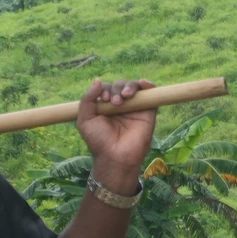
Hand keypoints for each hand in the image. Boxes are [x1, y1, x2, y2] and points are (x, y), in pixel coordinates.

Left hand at [76, 79, 155, 195]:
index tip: (104, 99)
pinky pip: (150, 94)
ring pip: (134, 87)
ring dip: (129, 86)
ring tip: (125, 96)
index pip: (107, 88)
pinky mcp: (148, 112)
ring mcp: (135, 108)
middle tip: (114, 102)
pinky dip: (148, 85)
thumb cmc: (99, 141)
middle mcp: (121, 105)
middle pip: (120, 85)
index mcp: (106, 106)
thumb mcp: (85, 120)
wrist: (116, 157)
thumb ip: (87, 99)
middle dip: (117, 89)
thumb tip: (98, 80)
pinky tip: (143, 84)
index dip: (106, 89)